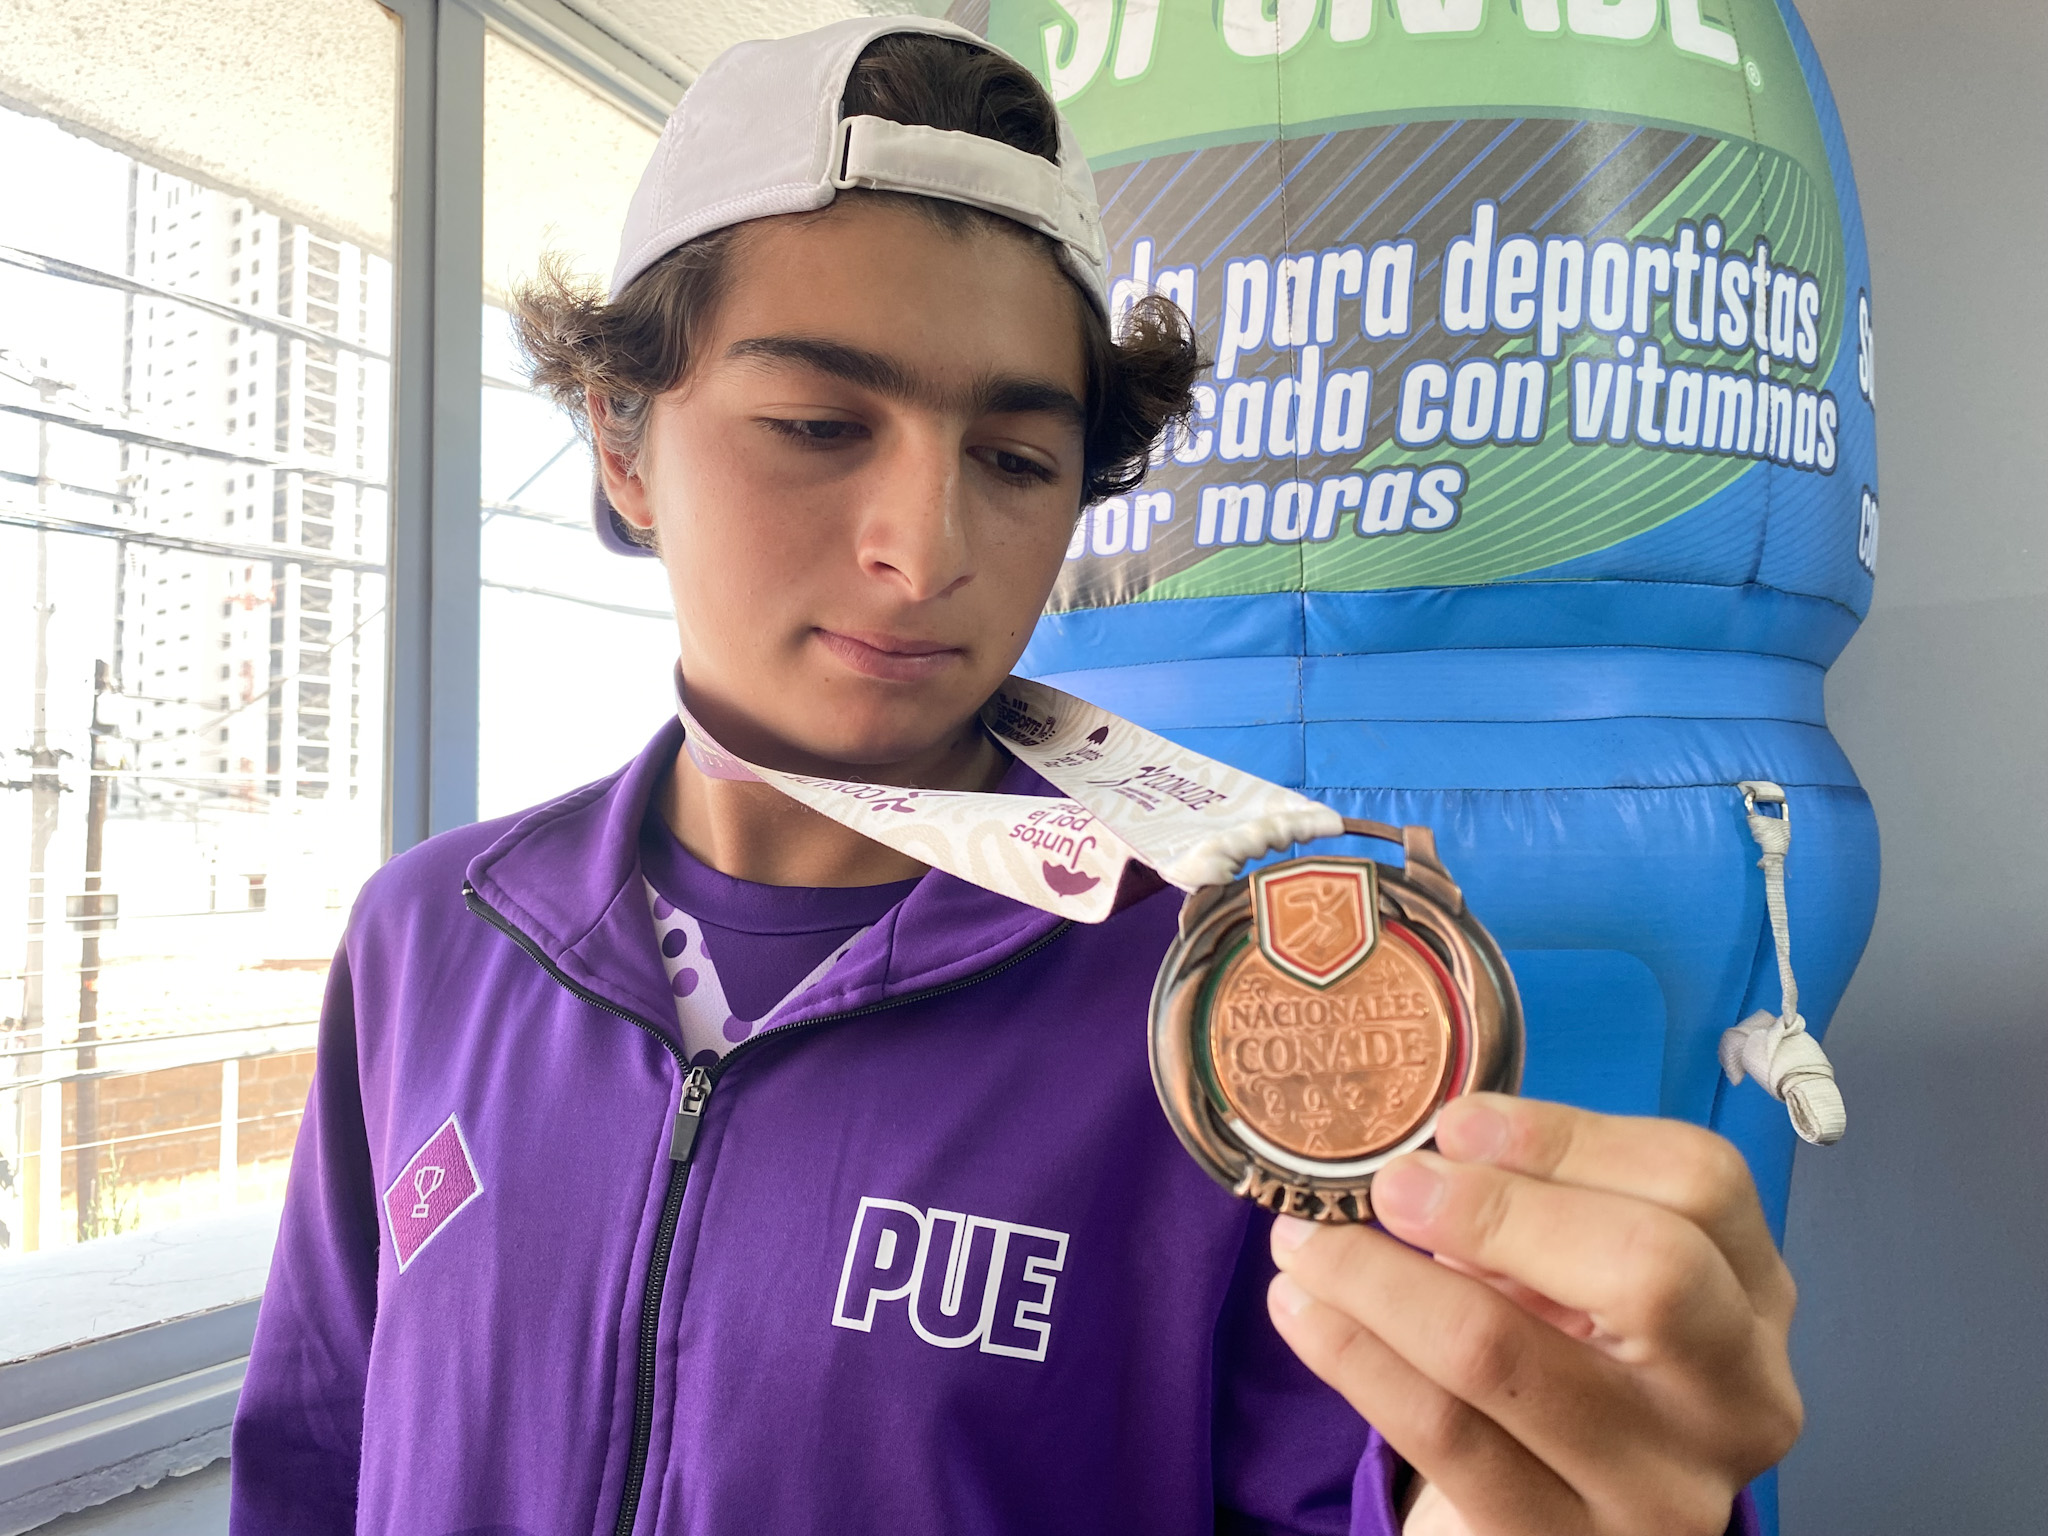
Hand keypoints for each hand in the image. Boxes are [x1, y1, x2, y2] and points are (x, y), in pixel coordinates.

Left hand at [1266, 1095, 1800, 1535]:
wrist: (1553, 1526)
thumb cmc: (1563, 1368)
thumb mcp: (1582, 1284)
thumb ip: (1538, 1210)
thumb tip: (1431, 1147)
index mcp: (1753, 1297)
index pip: (1700, 1184)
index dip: (1569, 1139)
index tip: (1455, 1123)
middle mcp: (1737, 1397)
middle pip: (1647, 1268)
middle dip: (1494, 1208)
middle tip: (1388, 1185)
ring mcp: (1660, 1489)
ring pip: (1504, 1353)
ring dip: (1376, 1278)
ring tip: (1305, 1241)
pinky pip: (1439, 1432)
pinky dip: (1351, 1352)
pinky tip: (1301, 1308)